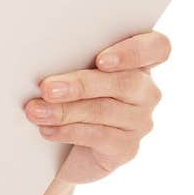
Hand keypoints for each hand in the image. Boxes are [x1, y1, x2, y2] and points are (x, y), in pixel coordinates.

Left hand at [24, 30, 171, 184]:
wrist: (63, 147)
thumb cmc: (69, 96)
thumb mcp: (72, 72)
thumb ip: (72, 59)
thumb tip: (44, 55)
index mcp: (138, 61)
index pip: (157, 47)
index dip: (134, 52)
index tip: (102, 60)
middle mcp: (145, 91)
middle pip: (124, 82)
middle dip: (81, 84)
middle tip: (47, 88)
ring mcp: (140, 121)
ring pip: (105, 110)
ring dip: (65, 110)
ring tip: (36, 111)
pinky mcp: (127, 147)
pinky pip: (100, 136)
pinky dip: (69, 131)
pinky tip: (48, 130)